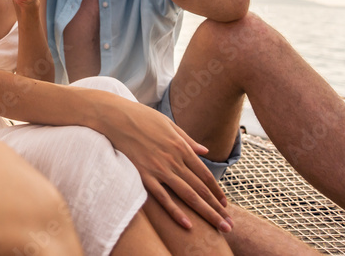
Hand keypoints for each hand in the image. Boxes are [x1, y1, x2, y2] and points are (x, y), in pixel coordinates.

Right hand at [99, 97, 230, 232]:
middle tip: (229, 224)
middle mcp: (174, 160)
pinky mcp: (144, 175)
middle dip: (217, 208)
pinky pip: (163, 198)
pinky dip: (176, 212)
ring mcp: (159, 169)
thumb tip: (204, 151)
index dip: (216, 191)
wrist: (115, 117)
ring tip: (219, 226)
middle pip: (200, 189)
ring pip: (187, 196)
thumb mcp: (169, 124)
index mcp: (181, 147)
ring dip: (205, 212)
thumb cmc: (141, 117)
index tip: (224, 204)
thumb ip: (187, 139)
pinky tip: (188, 224)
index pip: (204, 174)